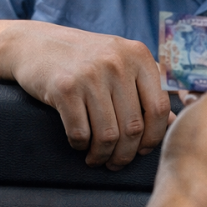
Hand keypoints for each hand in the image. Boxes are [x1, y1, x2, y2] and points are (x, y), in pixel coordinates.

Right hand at [0, 22, 173, 169]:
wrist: (36, 44)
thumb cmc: (85, 58)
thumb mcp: (120, 62)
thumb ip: (147, 87)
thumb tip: (170, 122)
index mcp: (138, 55)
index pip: (159, 108)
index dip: (153, 137)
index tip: (142, 150)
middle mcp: (117, 62)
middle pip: (133, 127)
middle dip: (125, 154)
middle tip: (116, 163)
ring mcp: (90, 74)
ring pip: (108, 135)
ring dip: (102, 155)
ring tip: (97, 159)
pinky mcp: (64, 88)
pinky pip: (80, 133)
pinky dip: (81, 146)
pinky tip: (79, 144)